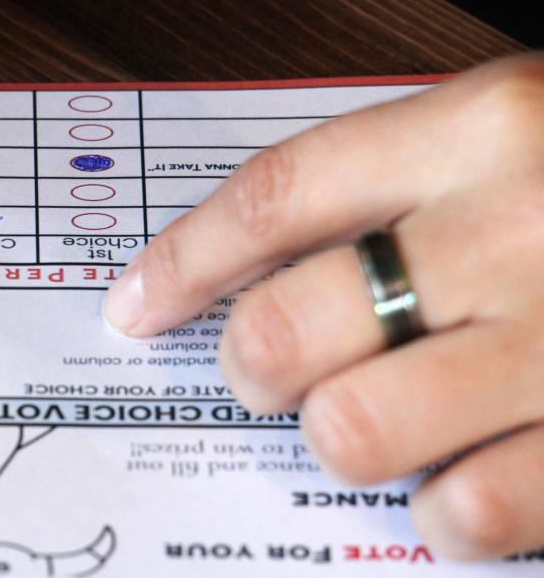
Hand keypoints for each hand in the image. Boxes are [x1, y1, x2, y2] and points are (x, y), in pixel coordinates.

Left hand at [104, 53, 543, 559]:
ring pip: (359, 432)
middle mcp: (518, 229)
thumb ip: (394, 183)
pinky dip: (442, 510)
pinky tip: (454, 480)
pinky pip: (473, 509)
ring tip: (364, 421)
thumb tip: (257, 267)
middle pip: (291, 327)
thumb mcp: (513, 128)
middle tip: (261, 371)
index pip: (275, 199)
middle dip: (249, 366)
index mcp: (482, 127)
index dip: (183, 261)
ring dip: (337, 439)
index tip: (133, 306)